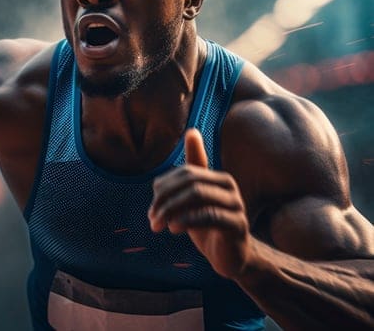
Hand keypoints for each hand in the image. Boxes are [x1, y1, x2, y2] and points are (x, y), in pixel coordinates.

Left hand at [148, 128, 251, 279]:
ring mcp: (236, 204)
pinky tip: (174, 229)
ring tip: (159, 224)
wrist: (233, 258)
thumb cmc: (209, 226)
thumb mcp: (195, 200)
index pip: (185, 172)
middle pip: (190, 180)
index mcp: (218, 178)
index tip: (152, 207)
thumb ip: (190, 174)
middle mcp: (229, 186)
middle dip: (166, 198)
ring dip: (172, 209)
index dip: (165, 187)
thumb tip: (191, 131)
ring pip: (198, 194)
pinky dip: (187, 220)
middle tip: (152, 217)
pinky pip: (210, 215)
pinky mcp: (238, 225)